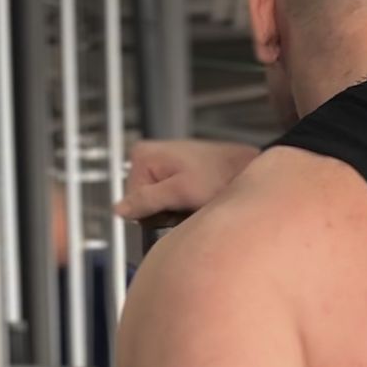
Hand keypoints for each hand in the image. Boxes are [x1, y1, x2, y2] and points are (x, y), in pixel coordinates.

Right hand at [116, 140, 257, 221]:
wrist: (246, 169)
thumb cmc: (221, 175)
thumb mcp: (180, 192)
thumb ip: (147, 200)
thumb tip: (120, 210)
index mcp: (143, 155)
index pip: (131, 200)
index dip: (151, 211)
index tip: (172, 207)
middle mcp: (149, 157)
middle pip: (142, 202)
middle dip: (163, 211)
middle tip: (186, 206)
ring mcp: (162, 166)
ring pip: (155, 204)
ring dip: (174, 210)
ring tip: (194, 203)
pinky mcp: (174, 175)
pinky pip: (168, 199)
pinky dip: (181, 205)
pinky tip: (195, 201)